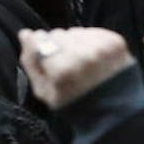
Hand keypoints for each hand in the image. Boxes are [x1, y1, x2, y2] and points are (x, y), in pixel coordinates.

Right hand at [18, 27, 134, 109]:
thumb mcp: (44, 92)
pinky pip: (91, 32)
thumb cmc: (75, 105)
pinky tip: (93, 58)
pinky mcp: (115, 41)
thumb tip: (25, 34)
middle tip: (66, 64)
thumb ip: (30, 61)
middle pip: (57, 34)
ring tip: (81, 62)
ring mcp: (101, 46)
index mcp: (63, 69)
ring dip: (74, 43)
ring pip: (74, 31)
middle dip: (57, 46)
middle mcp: (83, 54)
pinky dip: (89, 41)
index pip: (39, 39)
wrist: (118, 111)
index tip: (44, 57)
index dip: (38, 46)